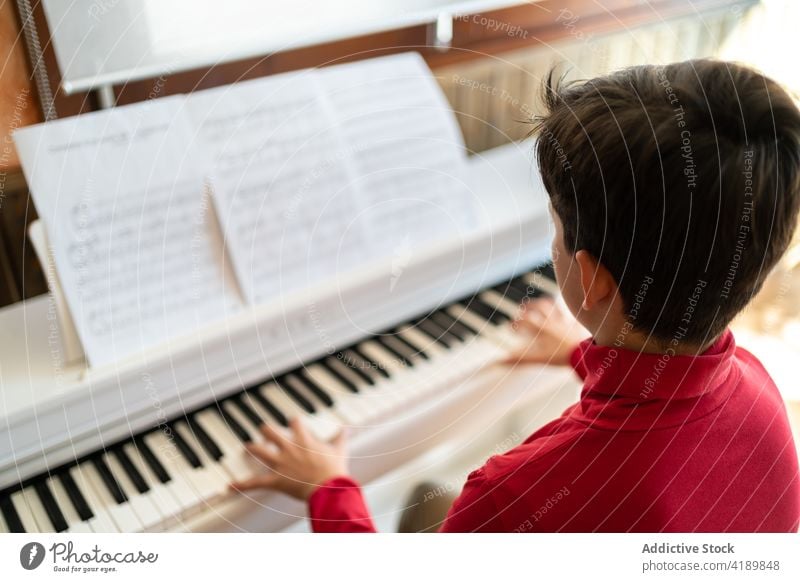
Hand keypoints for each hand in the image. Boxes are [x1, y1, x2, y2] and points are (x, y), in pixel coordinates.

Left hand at [229, 418, 348, 500]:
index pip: (295, 422)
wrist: (329, 487)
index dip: (293, 420)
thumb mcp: (340, 449)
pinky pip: (255, 482)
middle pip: (272, 432)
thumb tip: (345, 428)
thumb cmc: (334, 469)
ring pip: (261, 451)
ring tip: (247, 446)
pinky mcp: (276, 480)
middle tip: (263, 428)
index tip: (292, 420)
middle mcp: (289, 448)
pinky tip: (229, 487)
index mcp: (304, 439)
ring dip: (252, 448)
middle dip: (266, 430)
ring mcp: (280, 463)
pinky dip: (242, 485)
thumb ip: (340, 437)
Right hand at [501, 298, 588, 365]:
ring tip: (537, 304)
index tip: (511, 327)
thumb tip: (499, 361)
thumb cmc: (562, 356)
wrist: (587, 353)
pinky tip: (561, 313)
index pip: (526, 320)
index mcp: (544, 328)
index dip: (517, 322)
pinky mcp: (575, 324)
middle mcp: (553, 322)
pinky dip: (563, 311)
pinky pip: (569, 313)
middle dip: (528, 307)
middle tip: (522, 310)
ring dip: (543, 304)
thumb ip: (520, 359)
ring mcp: (565, 322)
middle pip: (538, 308)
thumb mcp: (539, 358)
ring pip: (553, 306)